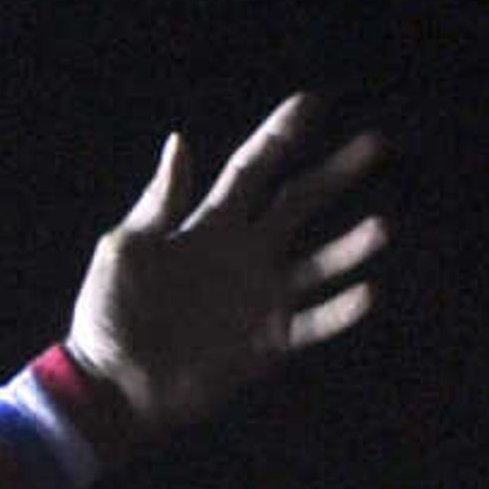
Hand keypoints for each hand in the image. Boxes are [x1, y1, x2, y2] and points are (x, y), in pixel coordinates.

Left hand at [64, 92, 385, 435]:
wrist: (111, 386)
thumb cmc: (107, 316)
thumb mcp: (124, 250)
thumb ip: (159, 201)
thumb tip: (181, 140)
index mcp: (208, 226)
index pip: (252, 169)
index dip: (279, 136)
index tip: (309, 102)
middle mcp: (243, 255)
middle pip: (299, 203)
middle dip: (336, 173)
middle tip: (375, 143)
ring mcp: (260, 298)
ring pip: (319, 263)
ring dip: (350, 246)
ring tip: (381, 227)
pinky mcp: (268, 341)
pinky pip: (315, 322)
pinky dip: (341, 310)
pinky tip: (368, 292)